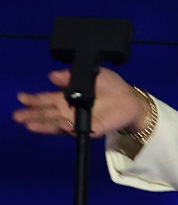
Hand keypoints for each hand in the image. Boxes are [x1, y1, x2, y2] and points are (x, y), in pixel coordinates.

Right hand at [13, 68, 146, 137]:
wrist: (131, 100)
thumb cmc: (112, 87)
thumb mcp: (93, 74)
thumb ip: (73, 76)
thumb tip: (53, 75)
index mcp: (68, 96)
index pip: (47, 99)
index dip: (34, 99)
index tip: (22, 98)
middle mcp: (70, 110)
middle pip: (47, 113)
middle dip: (32, 114)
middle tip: (18, 115)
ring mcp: (78, 120)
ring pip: (56, 123)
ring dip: (42, 123)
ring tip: (28, 123)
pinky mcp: (89, 128)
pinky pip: (74, 130)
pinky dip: (64, 129)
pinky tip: (55, 126)